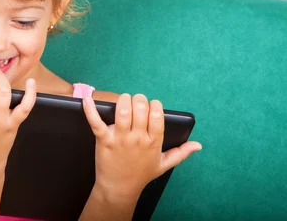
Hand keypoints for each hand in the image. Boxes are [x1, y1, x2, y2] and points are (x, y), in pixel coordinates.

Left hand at [83, 93, 201, 198]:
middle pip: (141, 109)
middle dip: (139, 100)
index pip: (157, 115)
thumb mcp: (164, 165)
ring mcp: (120, 139)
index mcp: (153, 142)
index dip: (154, 105)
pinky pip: (96, 122)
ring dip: (124, 100)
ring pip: (123, 111)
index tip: (151, 105)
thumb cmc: (141, 174)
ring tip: (124, 100)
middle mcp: (138, 139)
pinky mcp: (103, 140)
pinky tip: (88, 99)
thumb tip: (198, 145)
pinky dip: (91, 109)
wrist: (119, 188)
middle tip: (136, 101)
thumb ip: (181, 153)